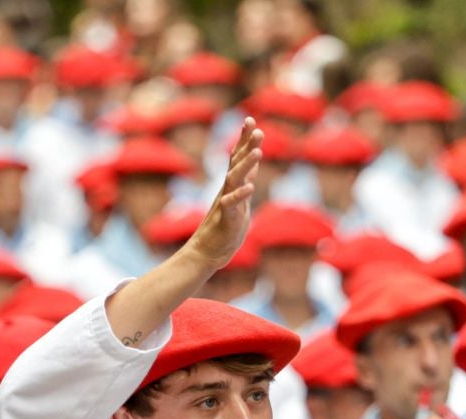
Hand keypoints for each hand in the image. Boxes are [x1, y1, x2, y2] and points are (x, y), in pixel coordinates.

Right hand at [185, 117, 262, 269]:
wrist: (208, 252)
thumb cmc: (225, 227)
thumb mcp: (240, 200)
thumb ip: (245, 180)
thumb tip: (252, 162)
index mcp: (232, 186)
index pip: (237, 158)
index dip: (244, 140)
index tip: (250, 120)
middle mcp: (228, 191)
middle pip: (236, 163)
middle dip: (246, 145)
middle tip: (256, 127)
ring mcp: (226, 204)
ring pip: (235, 180)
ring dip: (246, 165)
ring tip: (257, 151)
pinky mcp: (226, 219)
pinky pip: (231, 205)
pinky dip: (240, 195)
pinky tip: (250, 186)